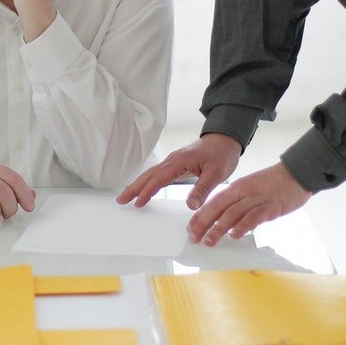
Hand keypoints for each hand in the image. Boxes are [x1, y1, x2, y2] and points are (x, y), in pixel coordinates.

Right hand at [117, 133, 242, 210]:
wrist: (225, 139)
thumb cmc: (222, 154)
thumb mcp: (217, 174)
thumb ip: (202, 190)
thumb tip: (190, 206)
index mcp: (180, 161)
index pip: (159, 179)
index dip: (148, 191)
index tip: (138, 203)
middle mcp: (172, 160)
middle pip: (149, 175)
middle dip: (134, 188)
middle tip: (120, 200)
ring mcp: (173, 161)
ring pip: (151, 174)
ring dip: (138, 185)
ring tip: (126, 196)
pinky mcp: (176, 163)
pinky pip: (158, 173)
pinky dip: (147, 181)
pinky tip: (144, 187)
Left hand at [186, 162, 311, 244]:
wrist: (296, 173)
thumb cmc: (274, 184)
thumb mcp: (251, 189)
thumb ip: (239, 202)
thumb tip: (226, 220)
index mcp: (237, 188)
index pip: (213, 202)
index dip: (200, 215)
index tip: (190, 228)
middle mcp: (243, 192)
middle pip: (217, 208)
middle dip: (203, 223)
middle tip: (193, 237)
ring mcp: (256, 199)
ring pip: (232, 214)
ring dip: (218, 228)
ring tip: (209, 241)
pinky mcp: (270, 206)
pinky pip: (253, 217)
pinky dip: (242, 226)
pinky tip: (235, 235)